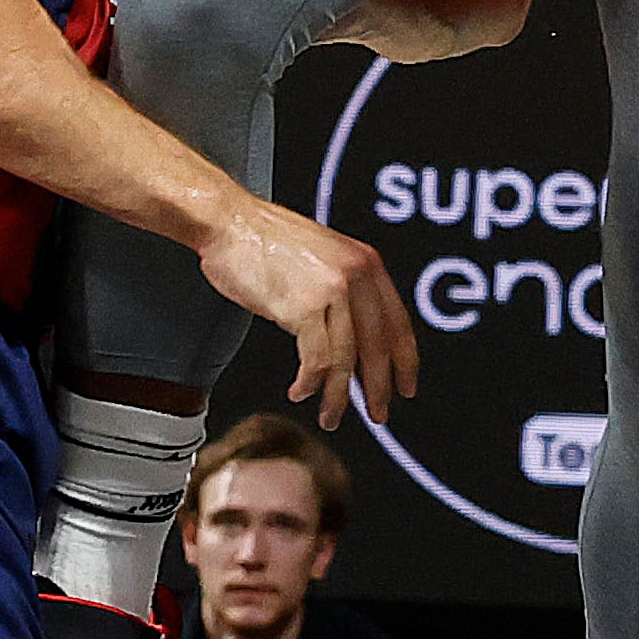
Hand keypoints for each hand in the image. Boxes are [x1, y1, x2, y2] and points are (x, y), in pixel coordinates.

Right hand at [203, 200, 418, 413]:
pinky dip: (309, 383)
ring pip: (346, 359)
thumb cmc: (268, 240)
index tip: (406, 386)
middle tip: (378, 414)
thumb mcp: (325, 256)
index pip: (398, 322)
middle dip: (378, 387)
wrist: (232, 223)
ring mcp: (331, 291)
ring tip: (331, 415)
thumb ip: (346, 288)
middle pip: (378, 346)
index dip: (405, 361)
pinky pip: (315, 359)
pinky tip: (301, 391)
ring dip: (338, 396)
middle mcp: (355, 275)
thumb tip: (356, 337)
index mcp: (366, 262)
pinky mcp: (302, 307)